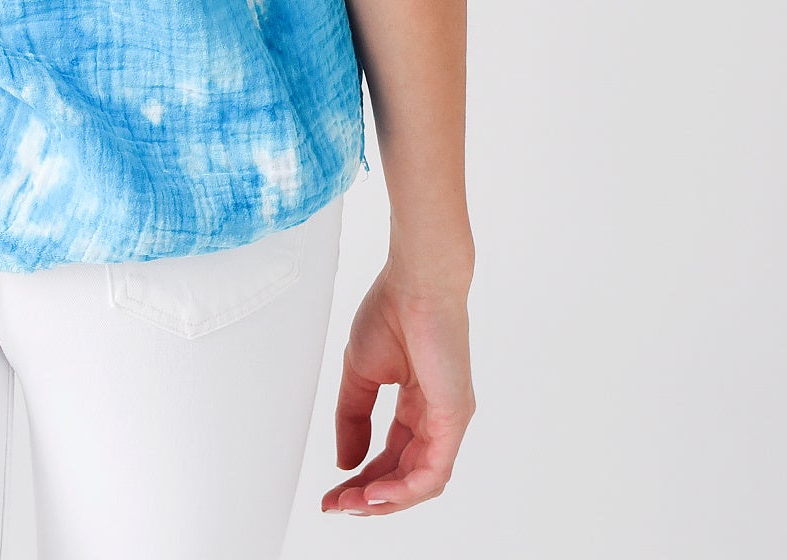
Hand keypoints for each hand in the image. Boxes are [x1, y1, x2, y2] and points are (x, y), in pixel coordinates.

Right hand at [321, 262, 474, 516]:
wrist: (415, 280)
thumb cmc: (392, 310)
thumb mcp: (360, 373)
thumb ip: (353, 418)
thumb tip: (346, 461)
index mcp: (417, 405)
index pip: (390, 456)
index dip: (360, 478)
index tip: (332, 493)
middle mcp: (436, 417)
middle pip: (404, 475)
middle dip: (368, 496)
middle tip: (337, 505)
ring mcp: (448, 420)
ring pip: (420, 482)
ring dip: (384, 500)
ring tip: (352, 504)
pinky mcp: (454, 417)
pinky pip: (432, 470)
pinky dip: (403, 489)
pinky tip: (375, 493)